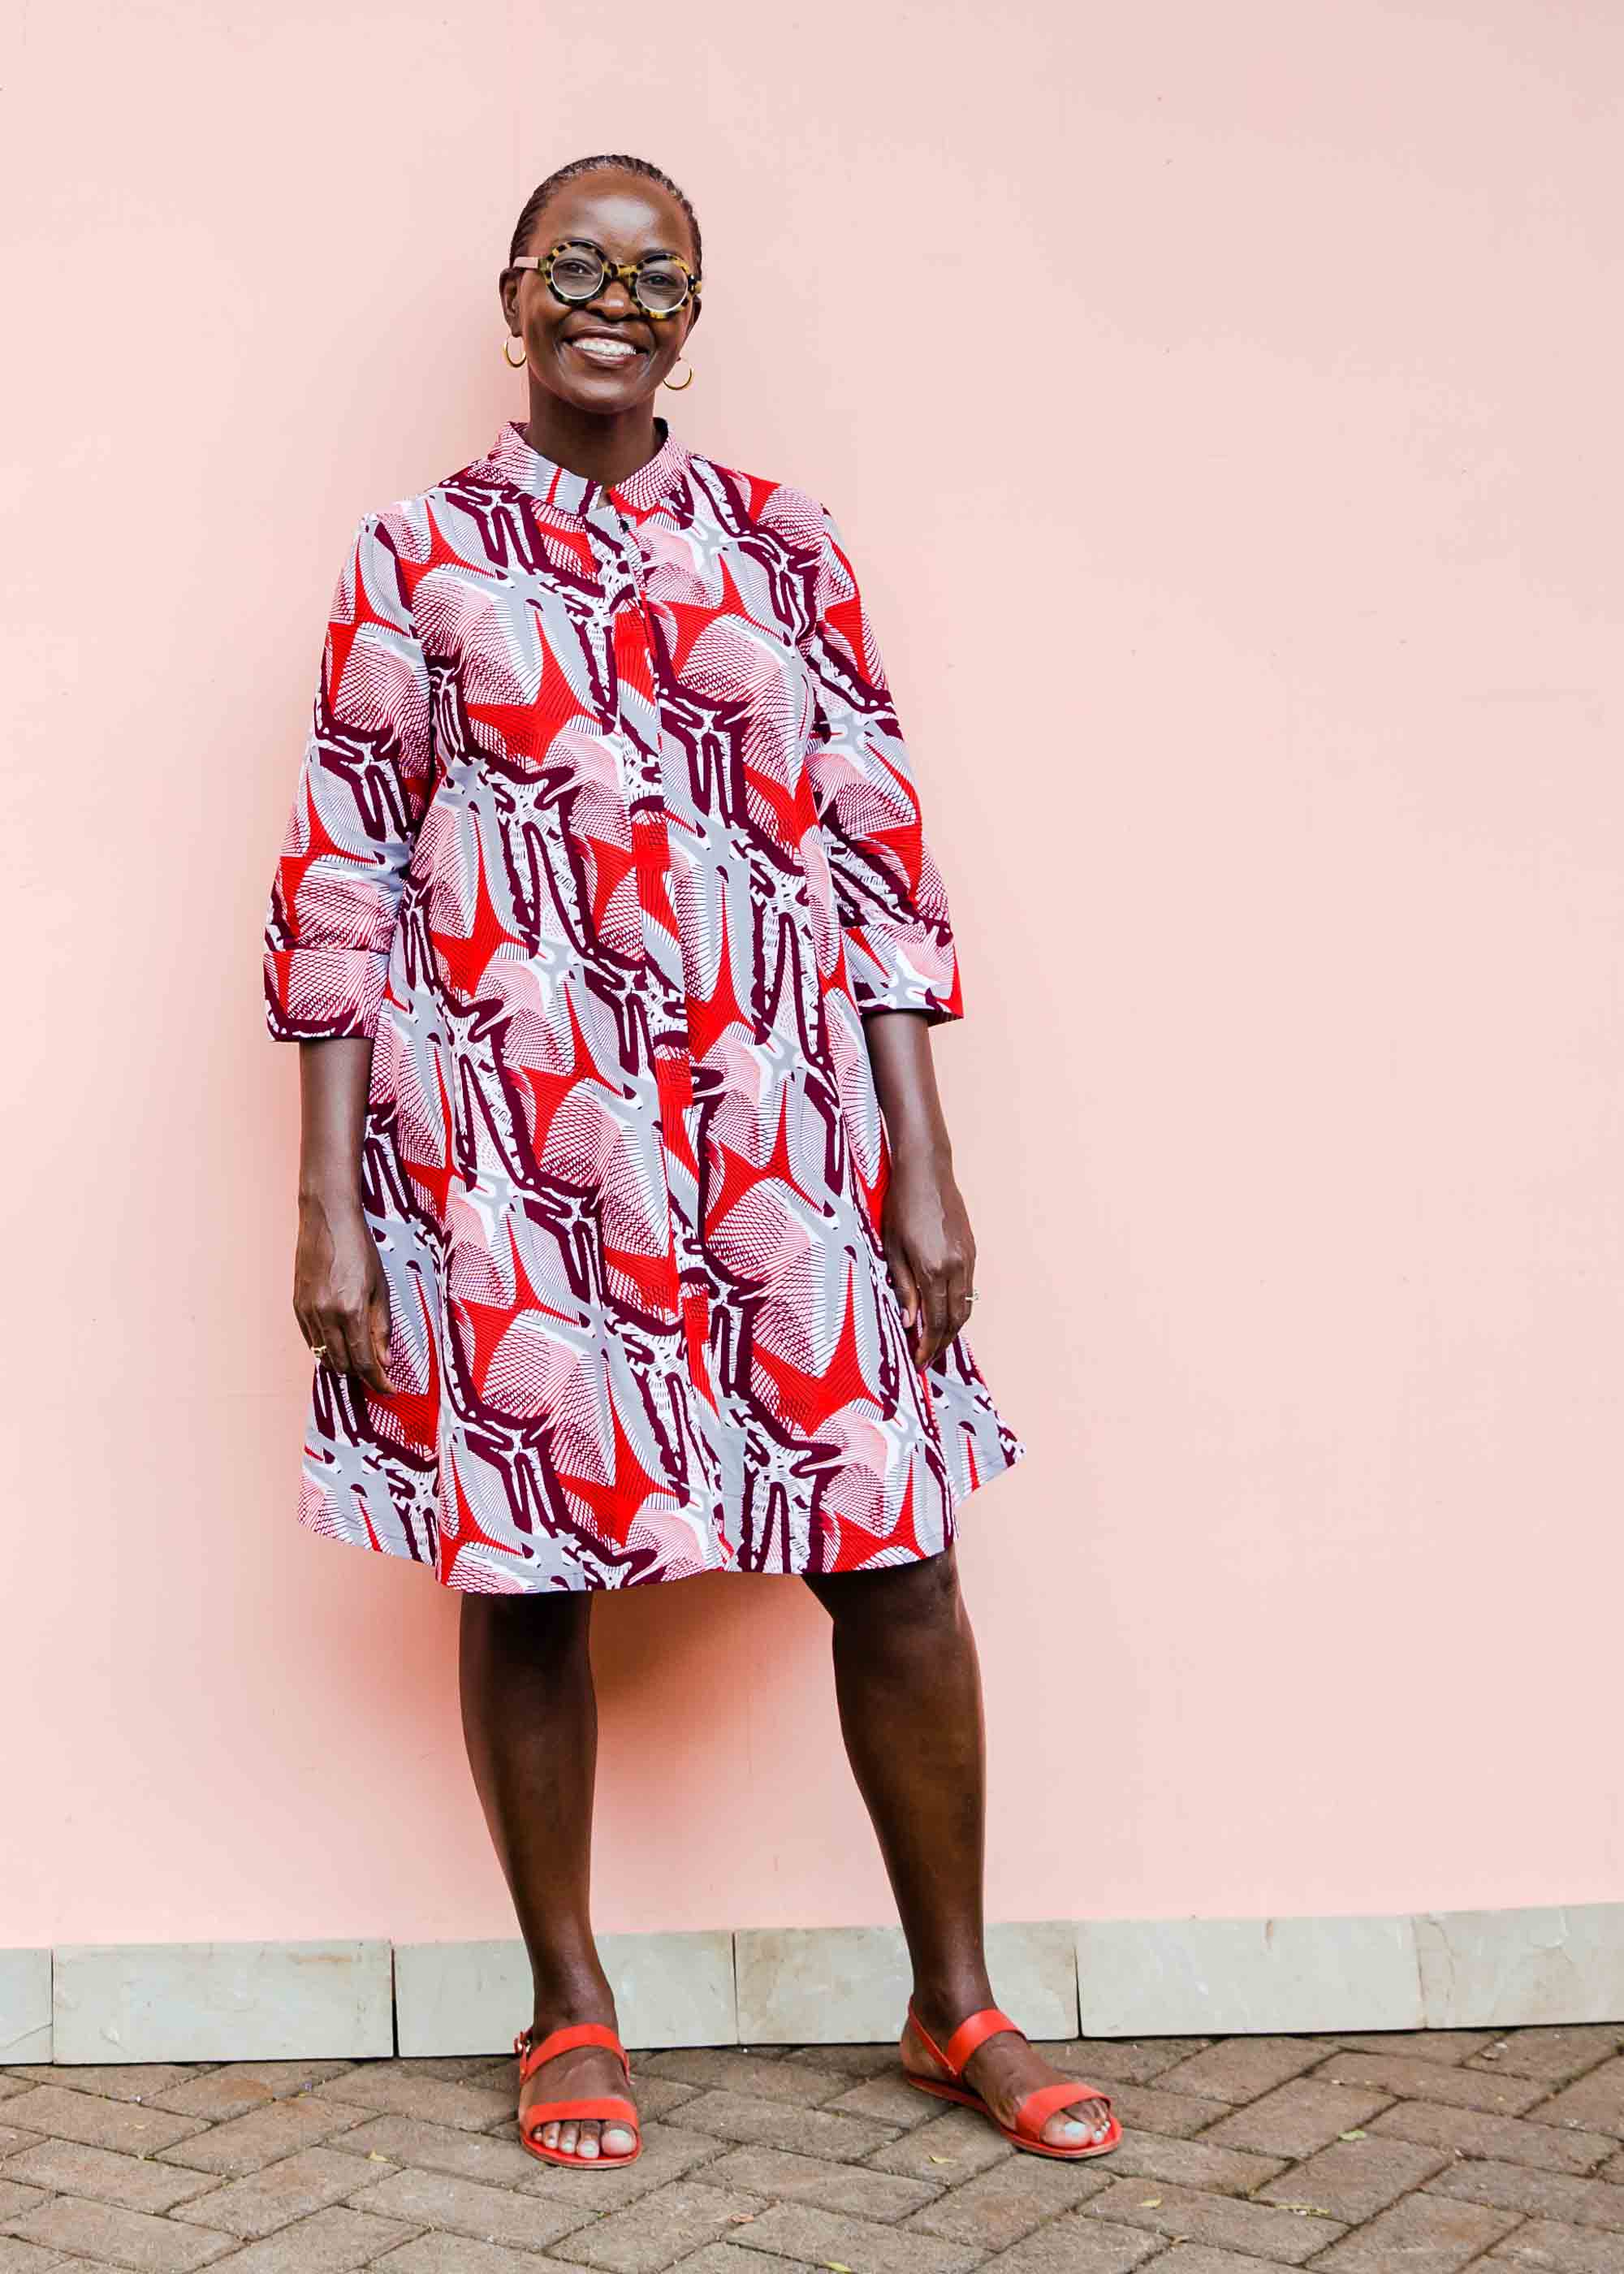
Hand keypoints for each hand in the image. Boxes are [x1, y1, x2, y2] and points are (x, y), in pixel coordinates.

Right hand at [293, 1191, 395, 1395]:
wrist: (327, 1220)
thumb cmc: (359, 1249)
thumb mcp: (380, 1287)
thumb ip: (382, 1326)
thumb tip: (386, 1361)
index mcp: (350, 1310)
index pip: (364, 1361)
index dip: (378, 1381)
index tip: (390, 1390)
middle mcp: (325, 1315)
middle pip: (342, 1364)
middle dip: (362, 1375)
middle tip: (379, 1374)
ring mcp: (307, 1312)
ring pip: (324, 1356)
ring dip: (344, 1364)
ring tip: (361, 1360)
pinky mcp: (297, 1306)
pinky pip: (311, 1341)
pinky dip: (326, 1349)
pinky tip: (340, 1345)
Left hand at [882, 1145, 976, 1371]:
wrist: (926, 1171)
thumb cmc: (900, 1206)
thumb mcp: (892, 1248)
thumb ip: (903, 1287)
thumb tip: (910, 1322)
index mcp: (933, 1269)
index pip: (935, 1321)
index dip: (927, 1346)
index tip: (918, 1362)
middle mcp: (956, 1267)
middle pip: (955, 1320)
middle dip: (942, 1344)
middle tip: (927, 1360)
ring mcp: (968, 1258)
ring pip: (966, 1306)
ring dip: (953, 1329)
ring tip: (935, 1343)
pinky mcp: (972, 1250)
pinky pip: (968, 1288)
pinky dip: (959, 1307)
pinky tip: (945, 1313)